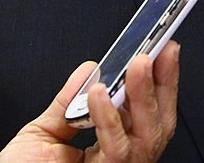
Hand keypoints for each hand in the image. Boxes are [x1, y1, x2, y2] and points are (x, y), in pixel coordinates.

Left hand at [0, 41, 179, 162]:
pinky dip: (109, 120)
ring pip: (146, 138)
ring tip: (133, 66)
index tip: (163, 51)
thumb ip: (67, 103)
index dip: (161, 84)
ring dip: (142, 97)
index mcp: (107, 151)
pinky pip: (116, 152)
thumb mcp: (41, 135)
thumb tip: (90, 68)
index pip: (145, 115)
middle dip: (161, 86)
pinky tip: (99, 95)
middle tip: (152, 54)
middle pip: (157, 126)